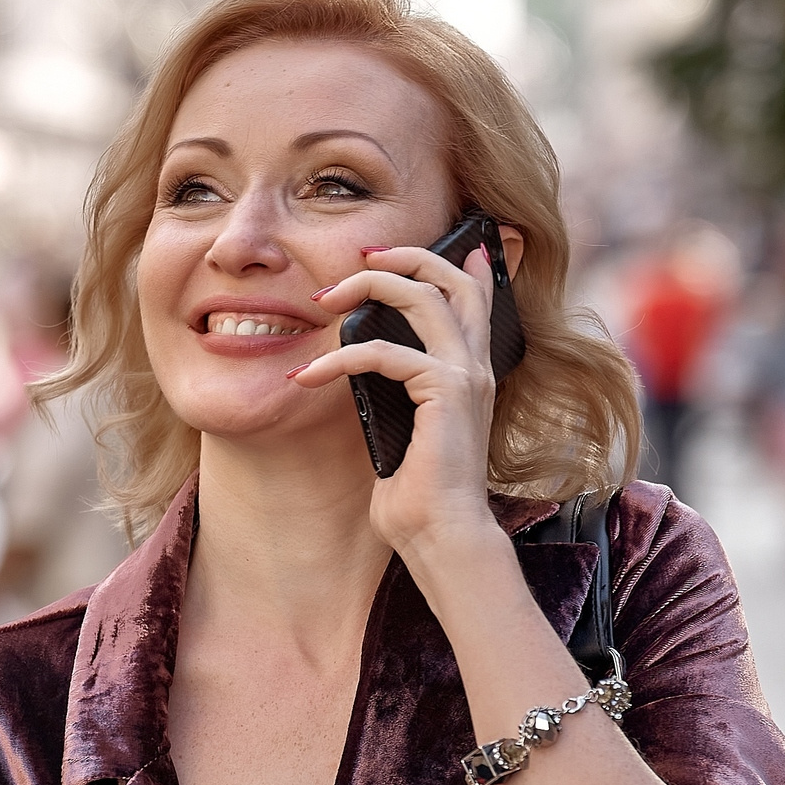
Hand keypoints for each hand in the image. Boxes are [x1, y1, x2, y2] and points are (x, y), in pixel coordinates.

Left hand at [292, 238, 517, 563]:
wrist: (441, 535)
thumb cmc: (419, 494)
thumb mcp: (403, 429)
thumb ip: (395, 392)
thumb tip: (362, 365)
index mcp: (470, 371)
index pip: (474, 296)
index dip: (449, 260)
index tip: (399, 249)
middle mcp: (476, 365)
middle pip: (451, 279)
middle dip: (404, 256)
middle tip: (359, 257)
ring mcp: (466, 376)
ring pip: (424, 297)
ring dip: (369, 287)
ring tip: (324, 299)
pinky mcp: (446, 393)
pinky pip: (385, 354)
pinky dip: (339, 358)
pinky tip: (307, 376)